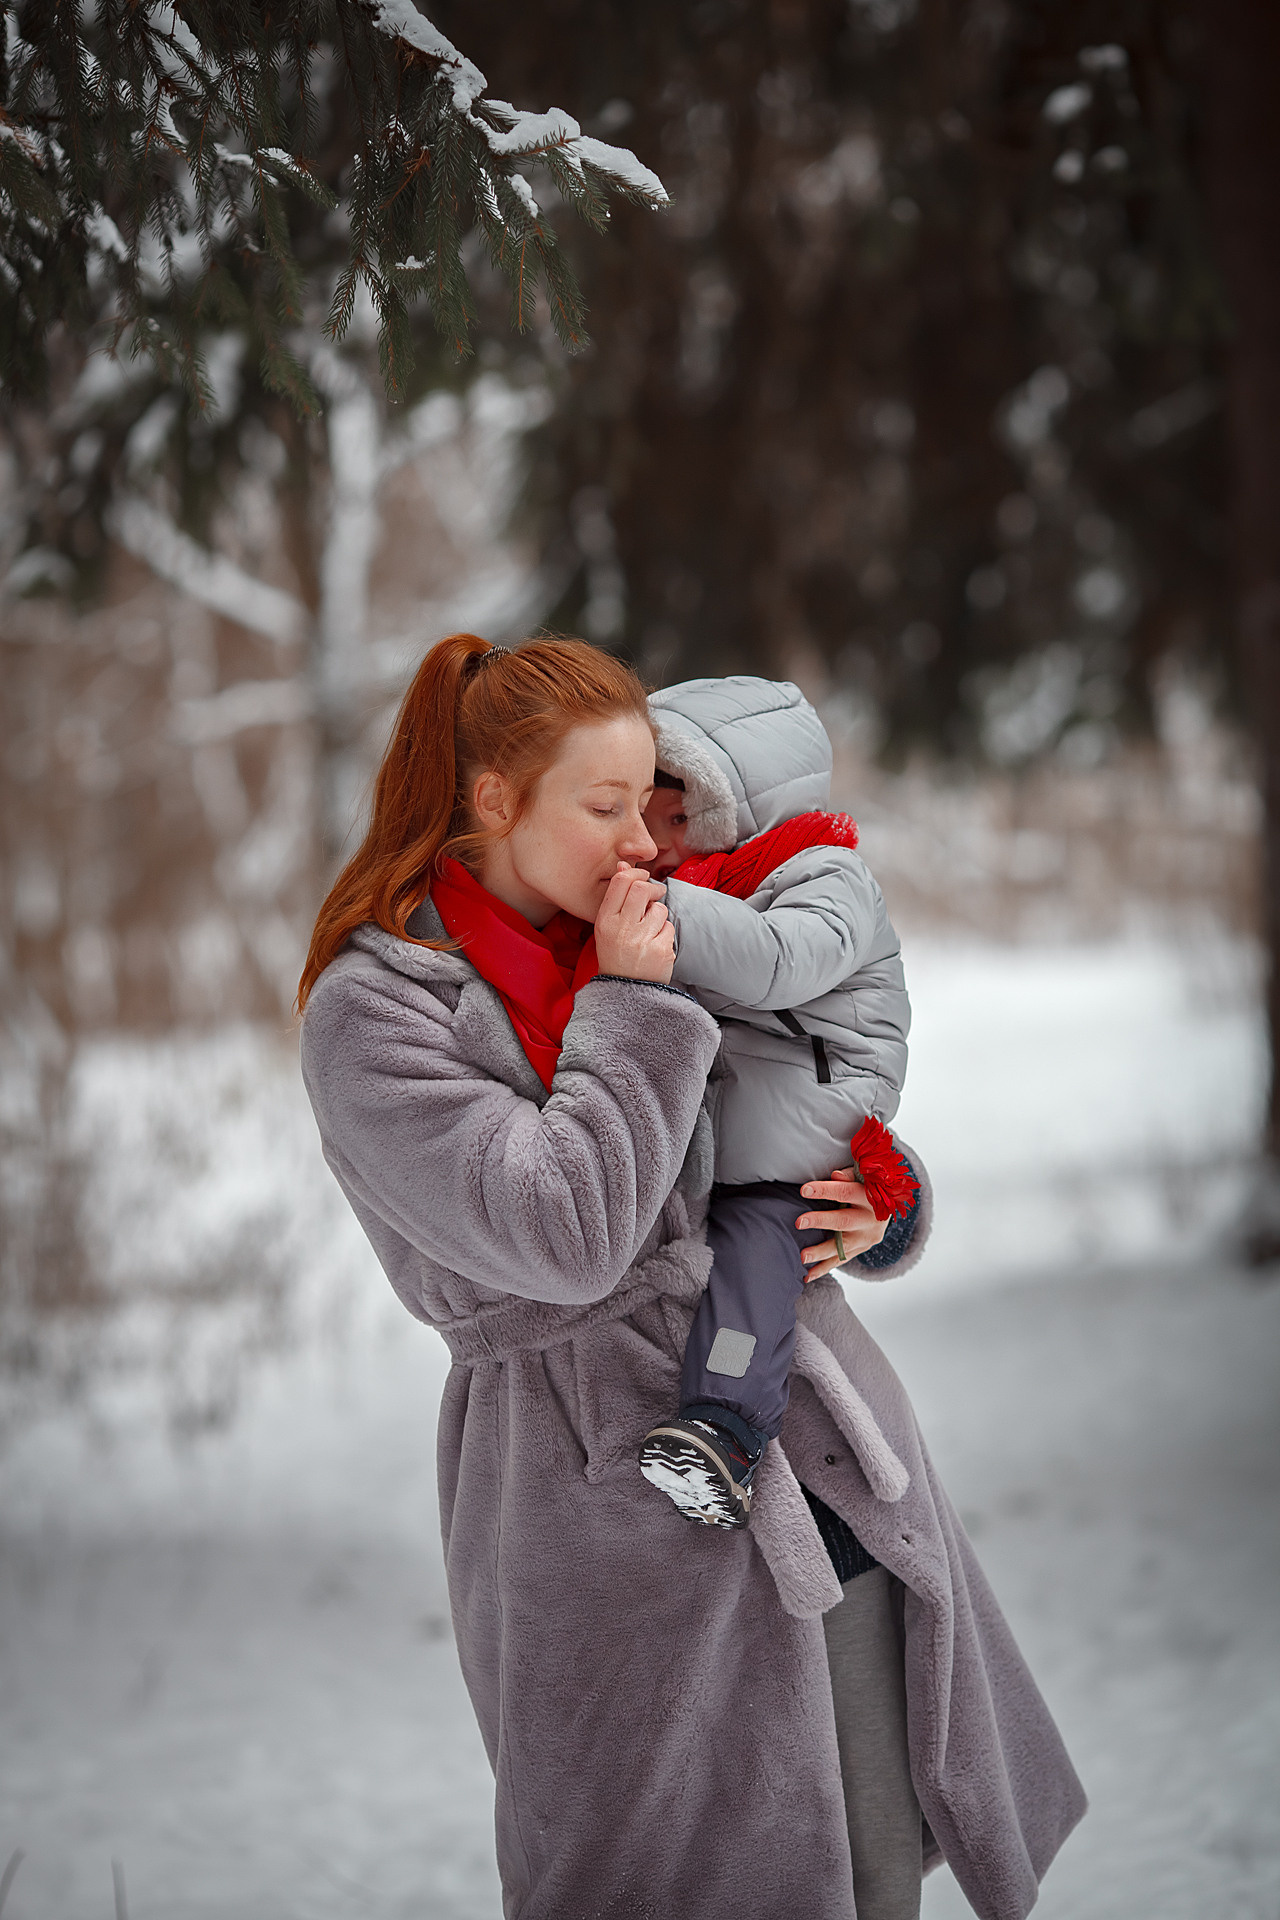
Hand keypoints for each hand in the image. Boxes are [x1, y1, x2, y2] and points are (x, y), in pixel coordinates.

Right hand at [594, 861, 675, 982]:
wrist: (624, 993)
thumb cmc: (616, 955)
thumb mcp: (607, 926)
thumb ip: (616, 897)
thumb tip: (624, 865)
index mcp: (605, 920)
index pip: (622, 882)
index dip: (636, 874)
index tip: (643, 878)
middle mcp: (622, 928)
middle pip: (643, 889)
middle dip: (653, 889)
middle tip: (656, 895)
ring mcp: (641, 939)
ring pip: (659, 909)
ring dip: (659, 916)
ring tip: (650, 931)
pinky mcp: (660, 950)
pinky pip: (669, 928)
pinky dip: (665, 935)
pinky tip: (655, 946)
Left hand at [795, 1167, 887, 1280]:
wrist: (888, 1206)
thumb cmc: (868, 1186)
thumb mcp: (863, 1177)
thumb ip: (849, 1175)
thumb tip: (835, 1175)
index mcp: (871, 1197)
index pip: (846, 1192)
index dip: (825, 1190)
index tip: (804, 1190)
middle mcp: (871, 1219)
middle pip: (844, 1220)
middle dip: (821, 1221)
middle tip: (799, 1223)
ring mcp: (867, 1238)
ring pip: (843, 1246)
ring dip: (821, 1252)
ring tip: (802, 1257)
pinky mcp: (861, 1250)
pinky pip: (841, 1260)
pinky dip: (824, 1268)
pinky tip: (808, 1276)